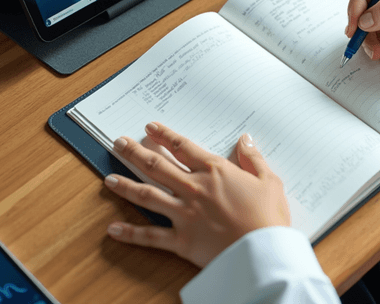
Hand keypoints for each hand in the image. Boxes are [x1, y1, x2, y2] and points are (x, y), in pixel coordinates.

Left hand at [103, 122, 290, 267]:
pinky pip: (150, 236)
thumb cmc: (268, 218)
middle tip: (119, 143)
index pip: (183, 147)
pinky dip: (130, 234)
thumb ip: (253, 159)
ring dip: (126, 185)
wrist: (263, 252)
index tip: (150, 128)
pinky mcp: (180, 240)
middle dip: (135, 152)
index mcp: (215, 172)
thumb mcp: (269, 181)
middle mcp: (194, 189)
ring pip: (147, 195)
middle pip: (157, 165)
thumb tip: (245, 139)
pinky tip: (113, 229)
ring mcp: (184, 214)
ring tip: (109, 178)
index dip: (164, 135)